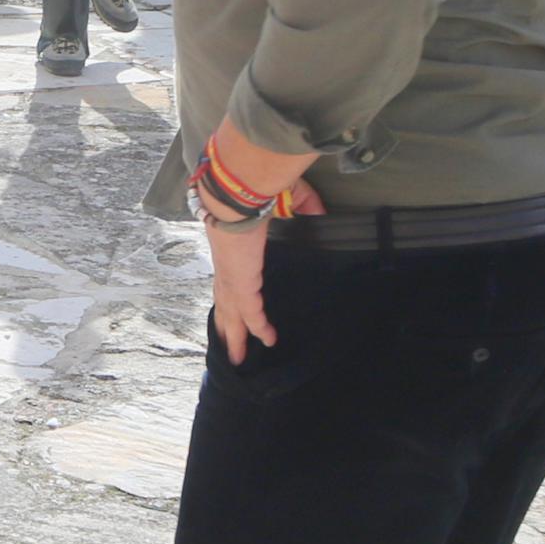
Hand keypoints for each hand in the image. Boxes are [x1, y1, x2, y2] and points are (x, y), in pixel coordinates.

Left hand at [196, 121, 321, 362]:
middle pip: (225, 302)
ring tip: (238, 359)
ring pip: (231, 313)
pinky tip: (268, 341)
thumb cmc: (258, 185)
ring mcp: (231, 274)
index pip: (231, 276)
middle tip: (231, 348)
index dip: (233, 293)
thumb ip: (303, 205)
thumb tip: (319, 212)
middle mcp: (227, 264)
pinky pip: (250, 310)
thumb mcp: (287, 196)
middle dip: (227, 326)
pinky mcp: (241, 280)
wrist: (240, 183)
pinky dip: (258, 327)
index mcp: (233, 246)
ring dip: (235, 336)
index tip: (235, 307)